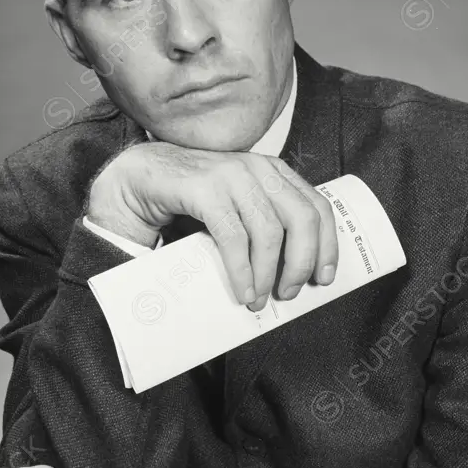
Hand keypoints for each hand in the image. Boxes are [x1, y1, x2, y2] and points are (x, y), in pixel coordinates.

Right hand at [87, 141, 338, 310]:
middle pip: (301, 219)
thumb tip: (292, 274)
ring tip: (259, 299)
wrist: (140, 180)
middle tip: (288, 293)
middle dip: (300, 263)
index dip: (327, 246)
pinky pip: (233, 236)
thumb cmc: (191, 202)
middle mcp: (257, 168)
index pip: (317, 207)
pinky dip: (241, 270)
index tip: (323, 278)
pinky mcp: (204, 187)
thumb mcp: (238, 209)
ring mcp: (231, 174)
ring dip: (267, 273)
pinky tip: (242, 290)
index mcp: (274, 172)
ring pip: (269, 231)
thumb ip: (264, 224)